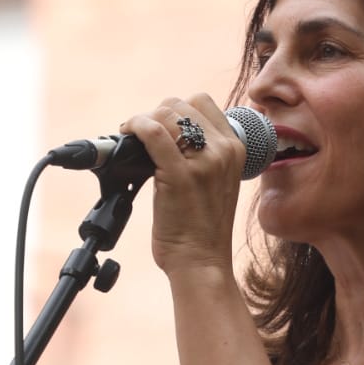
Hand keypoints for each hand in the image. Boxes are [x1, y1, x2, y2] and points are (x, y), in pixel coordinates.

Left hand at [117, 95, 244, 276]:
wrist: (202, 262)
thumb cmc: (203, 228)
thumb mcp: (217, 181)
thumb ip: (204, 155)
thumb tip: (167, 131)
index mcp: (236, 148)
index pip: (202, 103)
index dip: (175, 110)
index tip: (161, 128)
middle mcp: (223, 150)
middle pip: (180, 104)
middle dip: (156, 116)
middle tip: (144, 139)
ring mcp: (204, 161)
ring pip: (165, 113)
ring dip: (143, 121)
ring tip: (135, 139)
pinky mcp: (179, 174)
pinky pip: (153, 131)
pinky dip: (135, 126)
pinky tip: (128, 135)